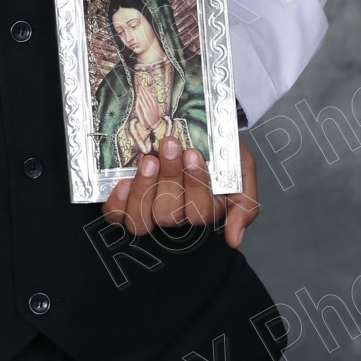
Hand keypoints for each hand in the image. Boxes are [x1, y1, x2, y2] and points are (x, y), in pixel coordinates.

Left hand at [102, 134, 259, 246]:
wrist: (195, 120)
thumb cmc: (218, 147)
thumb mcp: (240, 168)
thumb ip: (244, 203)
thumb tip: (233, 240)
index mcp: (203, 210)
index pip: (200, 214)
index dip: (195, 186)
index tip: (193, 154)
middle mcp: (175, 215)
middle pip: (169, 216)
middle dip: (170, 179)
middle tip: (171, 145)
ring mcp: (147, 210)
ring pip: (141, 221)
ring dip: (144, 190)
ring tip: (148, 160)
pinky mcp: (124, 202)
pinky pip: (116, 216)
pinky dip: (118, 203)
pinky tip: (123, 182)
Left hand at [137, 84, 161, 130]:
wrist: (155, 122)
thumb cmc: (155, 115)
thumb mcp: (156, 108)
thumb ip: (153, 102)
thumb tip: (152, 97)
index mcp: (155, 103)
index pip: (151, 96)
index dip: (147, 91)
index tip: (145, 88)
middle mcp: (153, 104)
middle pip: (147, 96)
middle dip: (144, 91)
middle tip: (141, 87)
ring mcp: (149, 107)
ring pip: (145, 99)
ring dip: (142, 94)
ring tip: (139, 90)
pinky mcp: (146, 110)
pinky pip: (142, 104)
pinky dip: (140, 100)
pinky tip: (138, 97)